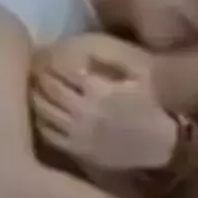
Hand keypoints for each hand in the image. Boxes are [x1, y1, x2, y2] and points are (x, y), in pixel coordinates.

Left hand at [31, 61, 176, 170]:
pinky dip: (40, 120)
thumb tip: (84, 48)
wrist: (161, 145)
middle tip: (37, 69)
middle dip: (41, 75)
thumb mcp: (140, 76)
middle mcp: (84, 110)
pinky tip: (42, 113)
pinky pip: (48, 133)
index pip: (64, 69)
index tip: (50, 56)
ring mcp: (78, 132)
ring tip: (35, 88)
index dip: (53, 60)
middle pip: (49, 88)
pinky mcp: (76, 150)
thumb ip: (113, 59)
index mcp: (99, 90)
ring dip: (36, 95)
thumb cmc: (152, 107)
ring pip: (44, 110)